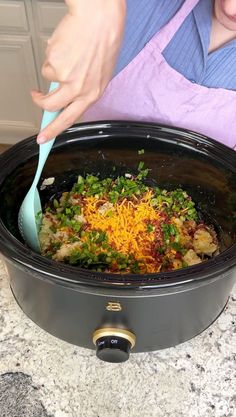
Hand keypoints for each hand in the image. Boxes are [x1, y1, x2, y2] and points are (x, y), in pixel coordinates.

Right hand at [31, 0, 125, 143]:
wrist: (100, 18)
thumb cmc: (104, 40)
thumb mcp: (99, 72)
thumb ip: (83, 87)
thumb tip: (65, 95)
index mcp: (94, 93)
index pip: (71, 118)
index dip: (55, 130)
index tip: (45, 138)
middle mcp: (80, 90)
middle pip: (54, 108)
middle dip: (42, 111)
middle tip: (37, 105)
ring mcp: (67, 78)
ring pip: (47, 84)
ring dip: (49, 74)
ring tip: (63, 57)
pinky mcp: (55, 64)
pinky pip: (47, 65)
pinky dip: (53, 56)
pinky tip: (66, 47)